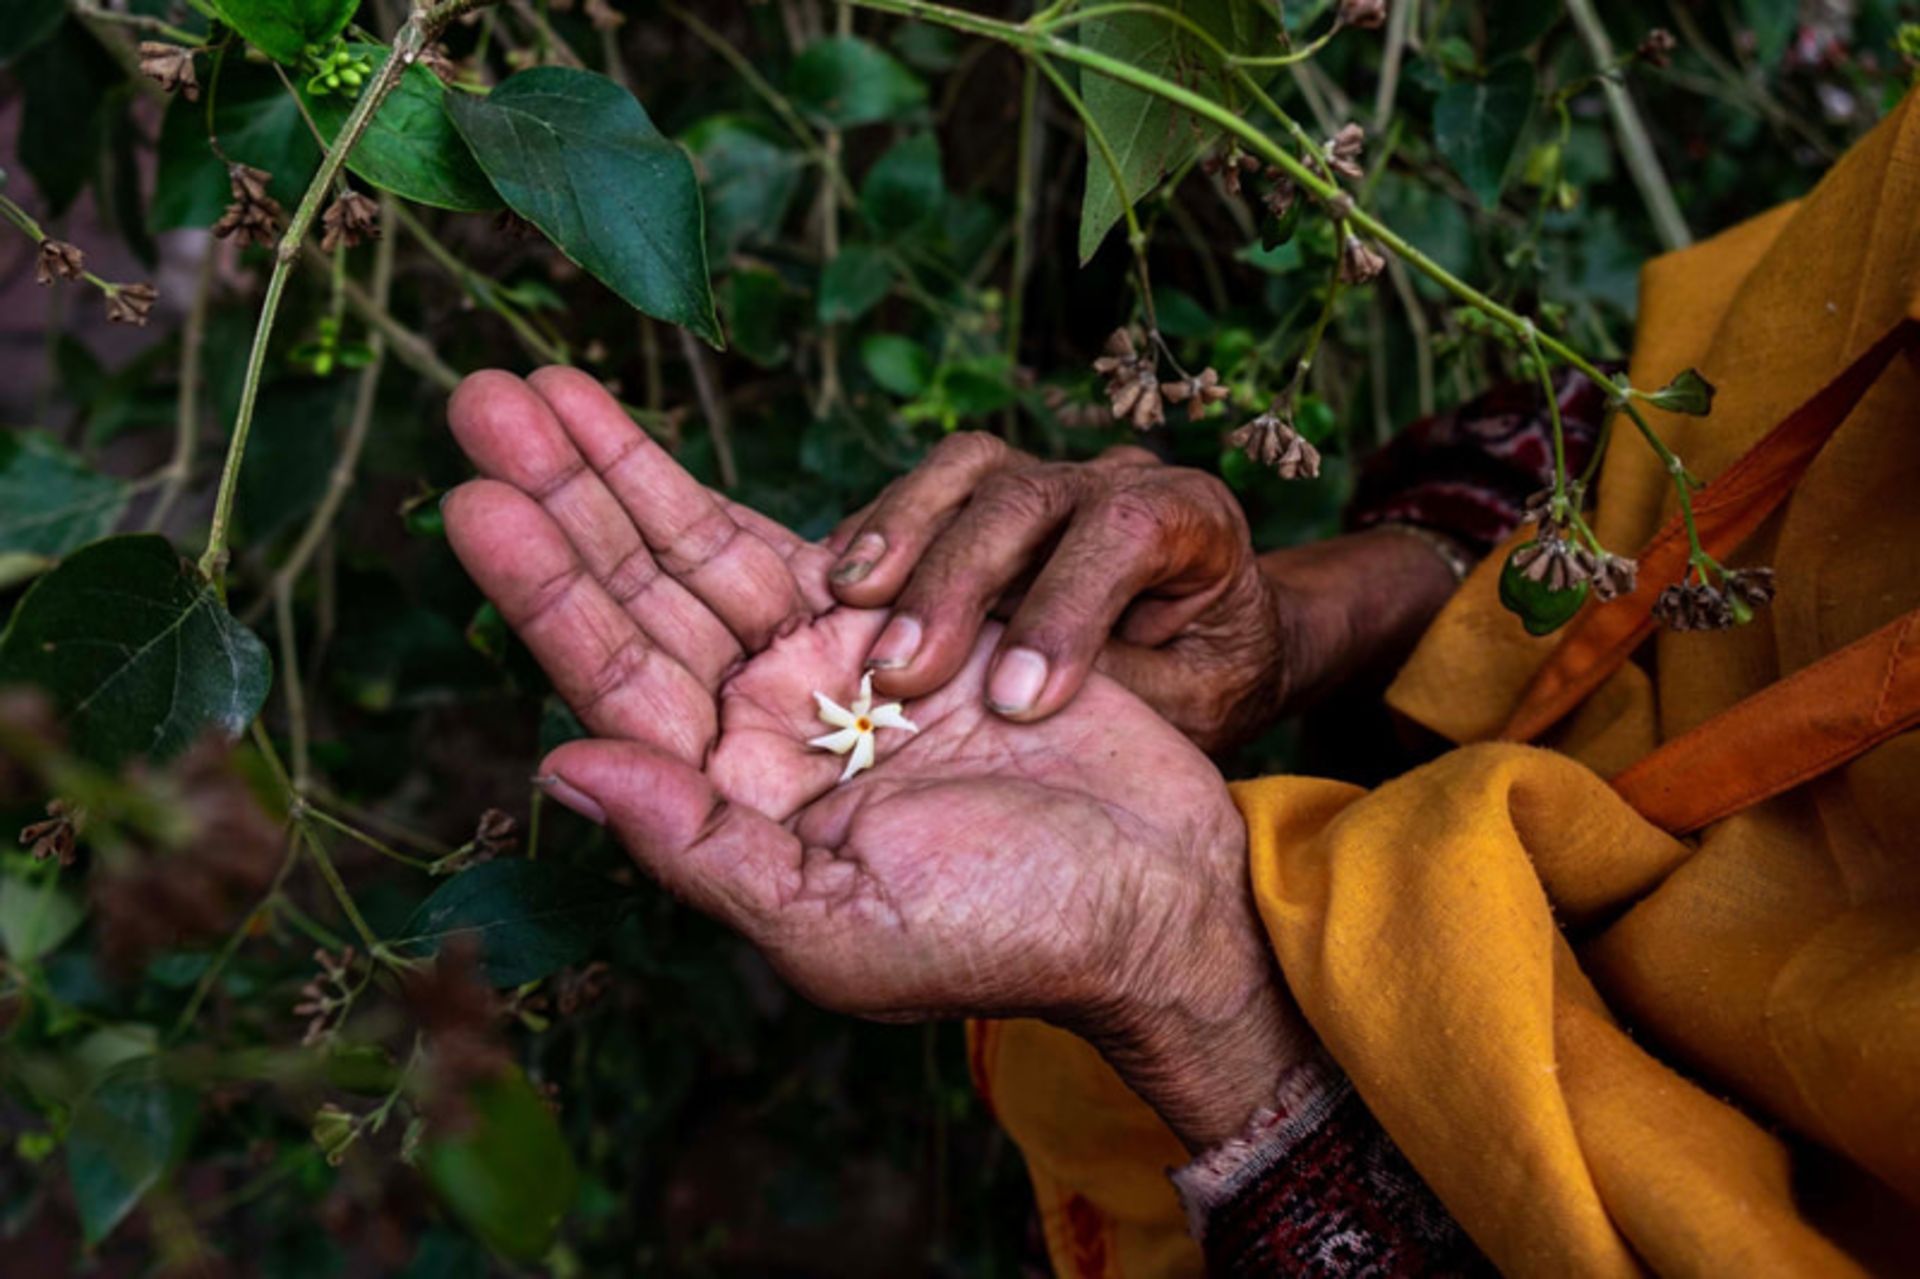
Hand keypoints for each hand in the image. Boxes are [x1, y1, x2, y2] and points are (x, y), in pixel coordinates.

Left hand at [442, 368, 1308, 1150]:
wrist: (1155, 893)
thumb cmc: (1012, 934)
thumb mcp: (839, 924)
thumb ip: (699, 846)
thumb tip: (558, 765)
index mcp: (731, 808)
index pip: (614, 681)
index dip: (543, 588)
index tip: (474, 500)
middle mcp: (760, 731)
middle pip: (639, 595)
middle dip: (561, 499)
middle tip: (480, 400)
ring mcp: (827, 670)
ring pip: (701, 554)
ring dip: (621, 471)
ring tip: (540, 389)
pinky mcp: (904, 620)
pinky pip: (799, 539)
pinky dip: (728, 491)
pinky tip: (649, 439)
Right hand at [825, 434, 1461, 750]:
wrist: (1215, 635)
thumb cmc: (1209, 676)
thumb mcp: (1198, 703)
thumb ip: (1126, 691)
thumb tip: (1019, 698)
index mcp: (1191, 517)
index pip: (1126, 530)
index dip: (1063, 608)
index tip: (1013, 703)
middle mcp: (1114, 480)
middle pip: (1028, 498)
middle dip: (957, 583)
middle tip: (902, 672)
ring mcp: (1047, 477)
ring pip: (968, 472)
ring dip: (902, 534)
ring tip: (848, 599)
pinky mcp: (989, 492)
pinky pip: (926, 491)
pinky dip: (879, 533)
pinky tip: (836, 587)